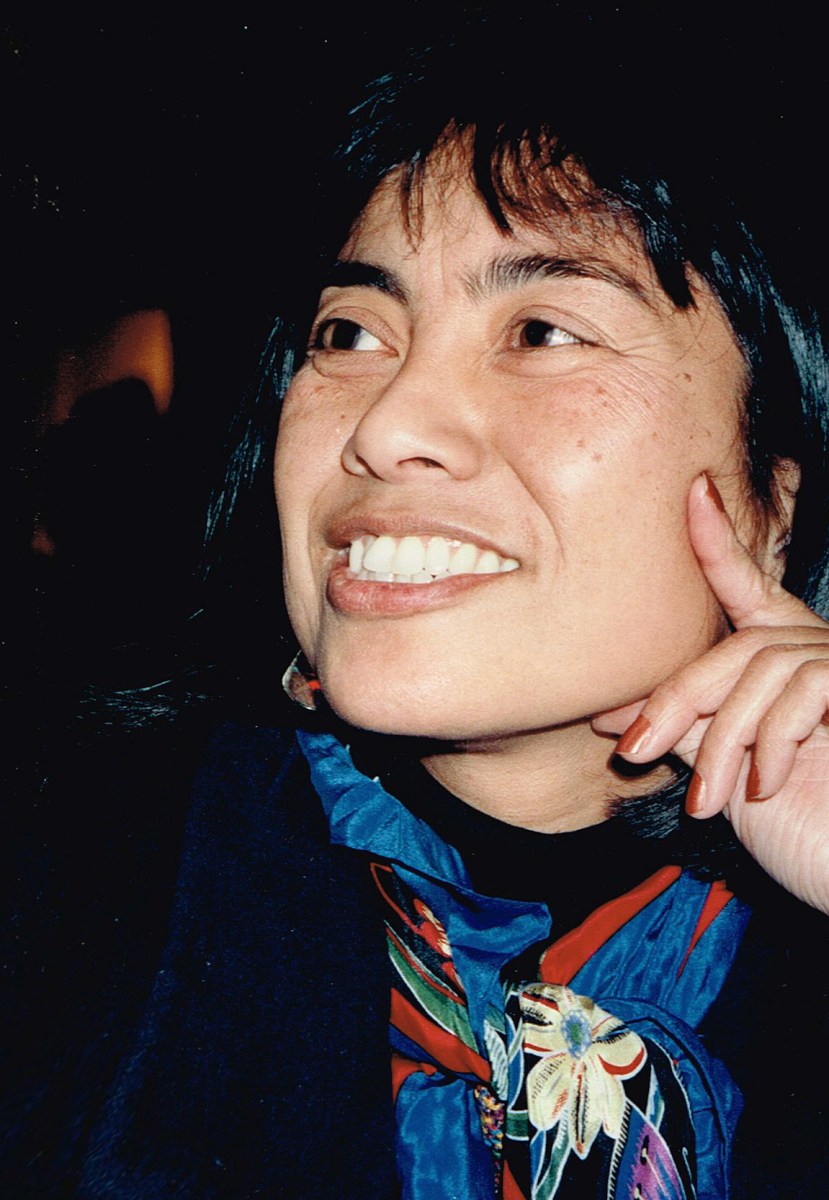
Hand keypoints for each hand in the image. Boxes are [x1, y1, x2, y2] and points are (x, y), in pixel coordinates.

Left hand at [593, 473, 828, 913]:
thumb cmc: (808, 833)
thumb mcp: (731, 775)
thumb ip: (687, 730)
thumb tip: (612, 711)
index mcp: (788, 665)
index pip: (748, 590)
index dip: (721, 541)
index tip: (693, 490)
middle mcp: (822, 655)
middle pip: (734, 645)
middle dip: (676, 697)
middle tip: (631, 751)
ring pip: (758, 669)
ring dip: (720, 742)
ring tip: (707, 802)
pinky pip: (801, 691)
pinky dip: (770, 742)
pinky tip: (761, 790)